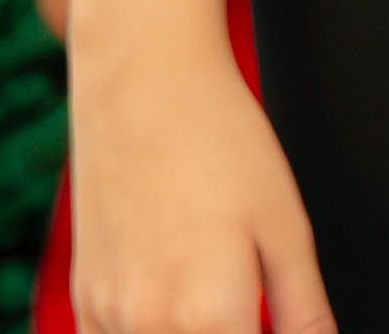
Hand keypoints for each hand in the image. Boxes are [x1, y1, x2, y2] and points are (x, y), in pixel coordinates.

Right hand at [73, 38, 331, 333]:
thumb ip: (304, 312)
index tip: (274, 322)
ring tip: (216, 302)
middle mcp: (149, 326)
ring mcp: (108, 315)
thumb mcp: (286, 226)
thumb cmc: (217, 138)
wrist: (142, 78)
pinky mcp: (84, 297)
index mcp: (210, 317)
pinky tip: (174, 312)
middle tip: (251, 310)